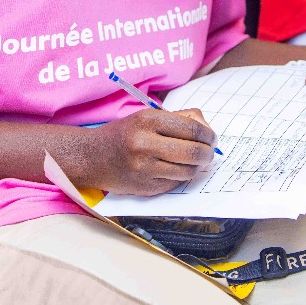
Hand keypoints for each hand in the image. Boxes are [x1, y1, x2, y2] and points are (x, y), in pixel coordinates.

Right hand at [88, 108, 216, 196]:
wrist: (93, 157)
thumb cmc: (124, 134)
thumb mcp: (147, 117)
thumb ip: (178, 120)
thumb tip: (207, 131)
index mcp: (148, 121)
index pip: (191, 128)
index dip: (208, 135)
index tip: (211, 138)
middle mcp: (145, 144)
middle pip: (193, 152)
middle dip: (208, 153)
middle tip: (209, 152)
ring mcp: (144, 168)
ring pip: (188, 171)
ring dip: (195, 167)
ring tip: (192, 160)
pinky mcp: (145, 187)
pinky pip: (175, 183)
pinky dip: (180, 176)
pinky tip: (174, 168)